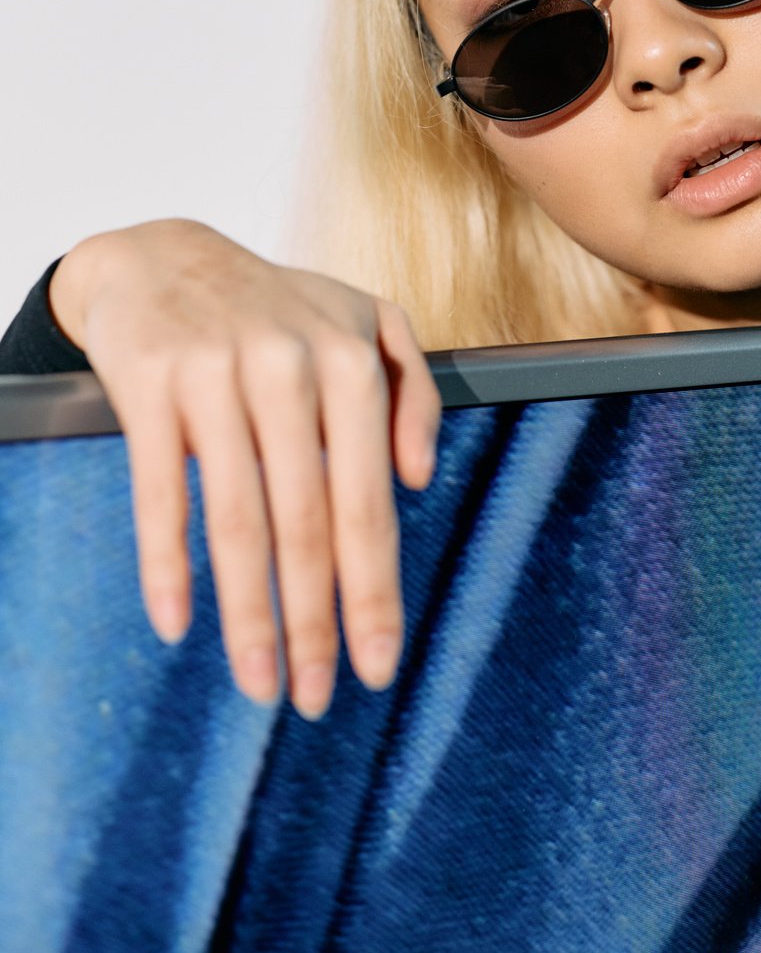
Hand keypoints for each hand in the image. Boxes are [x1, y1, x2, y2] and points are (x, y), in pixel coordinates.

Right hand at [50, 218, 441, 719]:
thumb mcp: (364, 322)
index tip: (376, 667)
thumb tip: (418, 478)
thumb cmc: (278, 306)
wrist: (163, 254)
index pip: (367, 500)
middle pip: (305, 523)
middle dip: (314, 622)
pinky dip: (167, 563)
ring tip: (259, 683)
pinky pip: (160, 491)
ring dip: (248, 614)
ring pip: (236, 519)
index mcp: (349, 359)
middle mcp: (287, 365)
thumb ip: (413, 389)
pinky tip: (177, 624)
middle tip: (312, 698)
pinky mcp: (150, 383)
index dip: (373, 591)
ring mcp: (215, 373)